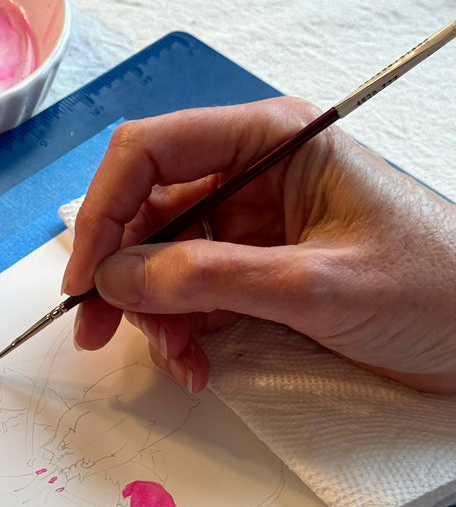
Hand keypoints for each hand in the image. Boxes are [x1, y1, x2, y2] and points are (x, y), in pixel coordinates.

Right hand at [62, 97, 455, 393]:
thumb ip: (210, 278)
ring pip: (158, 259)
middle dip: (121, 274)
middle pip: (145, 210)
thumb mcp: (316, 285)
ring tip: (181, 360)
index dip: (104, 211)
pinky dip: (181, 331)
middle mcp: (253, 174)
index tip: (86, 277)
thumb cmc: (437, 290)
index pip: (151, 152)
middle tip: (99, 332)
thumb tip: (117, 278)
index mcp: (273, 141)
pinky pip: (188, 294)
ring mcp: (252, 224)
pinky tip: (199, 365)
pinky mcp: (256, 269)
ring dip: (153, 314)